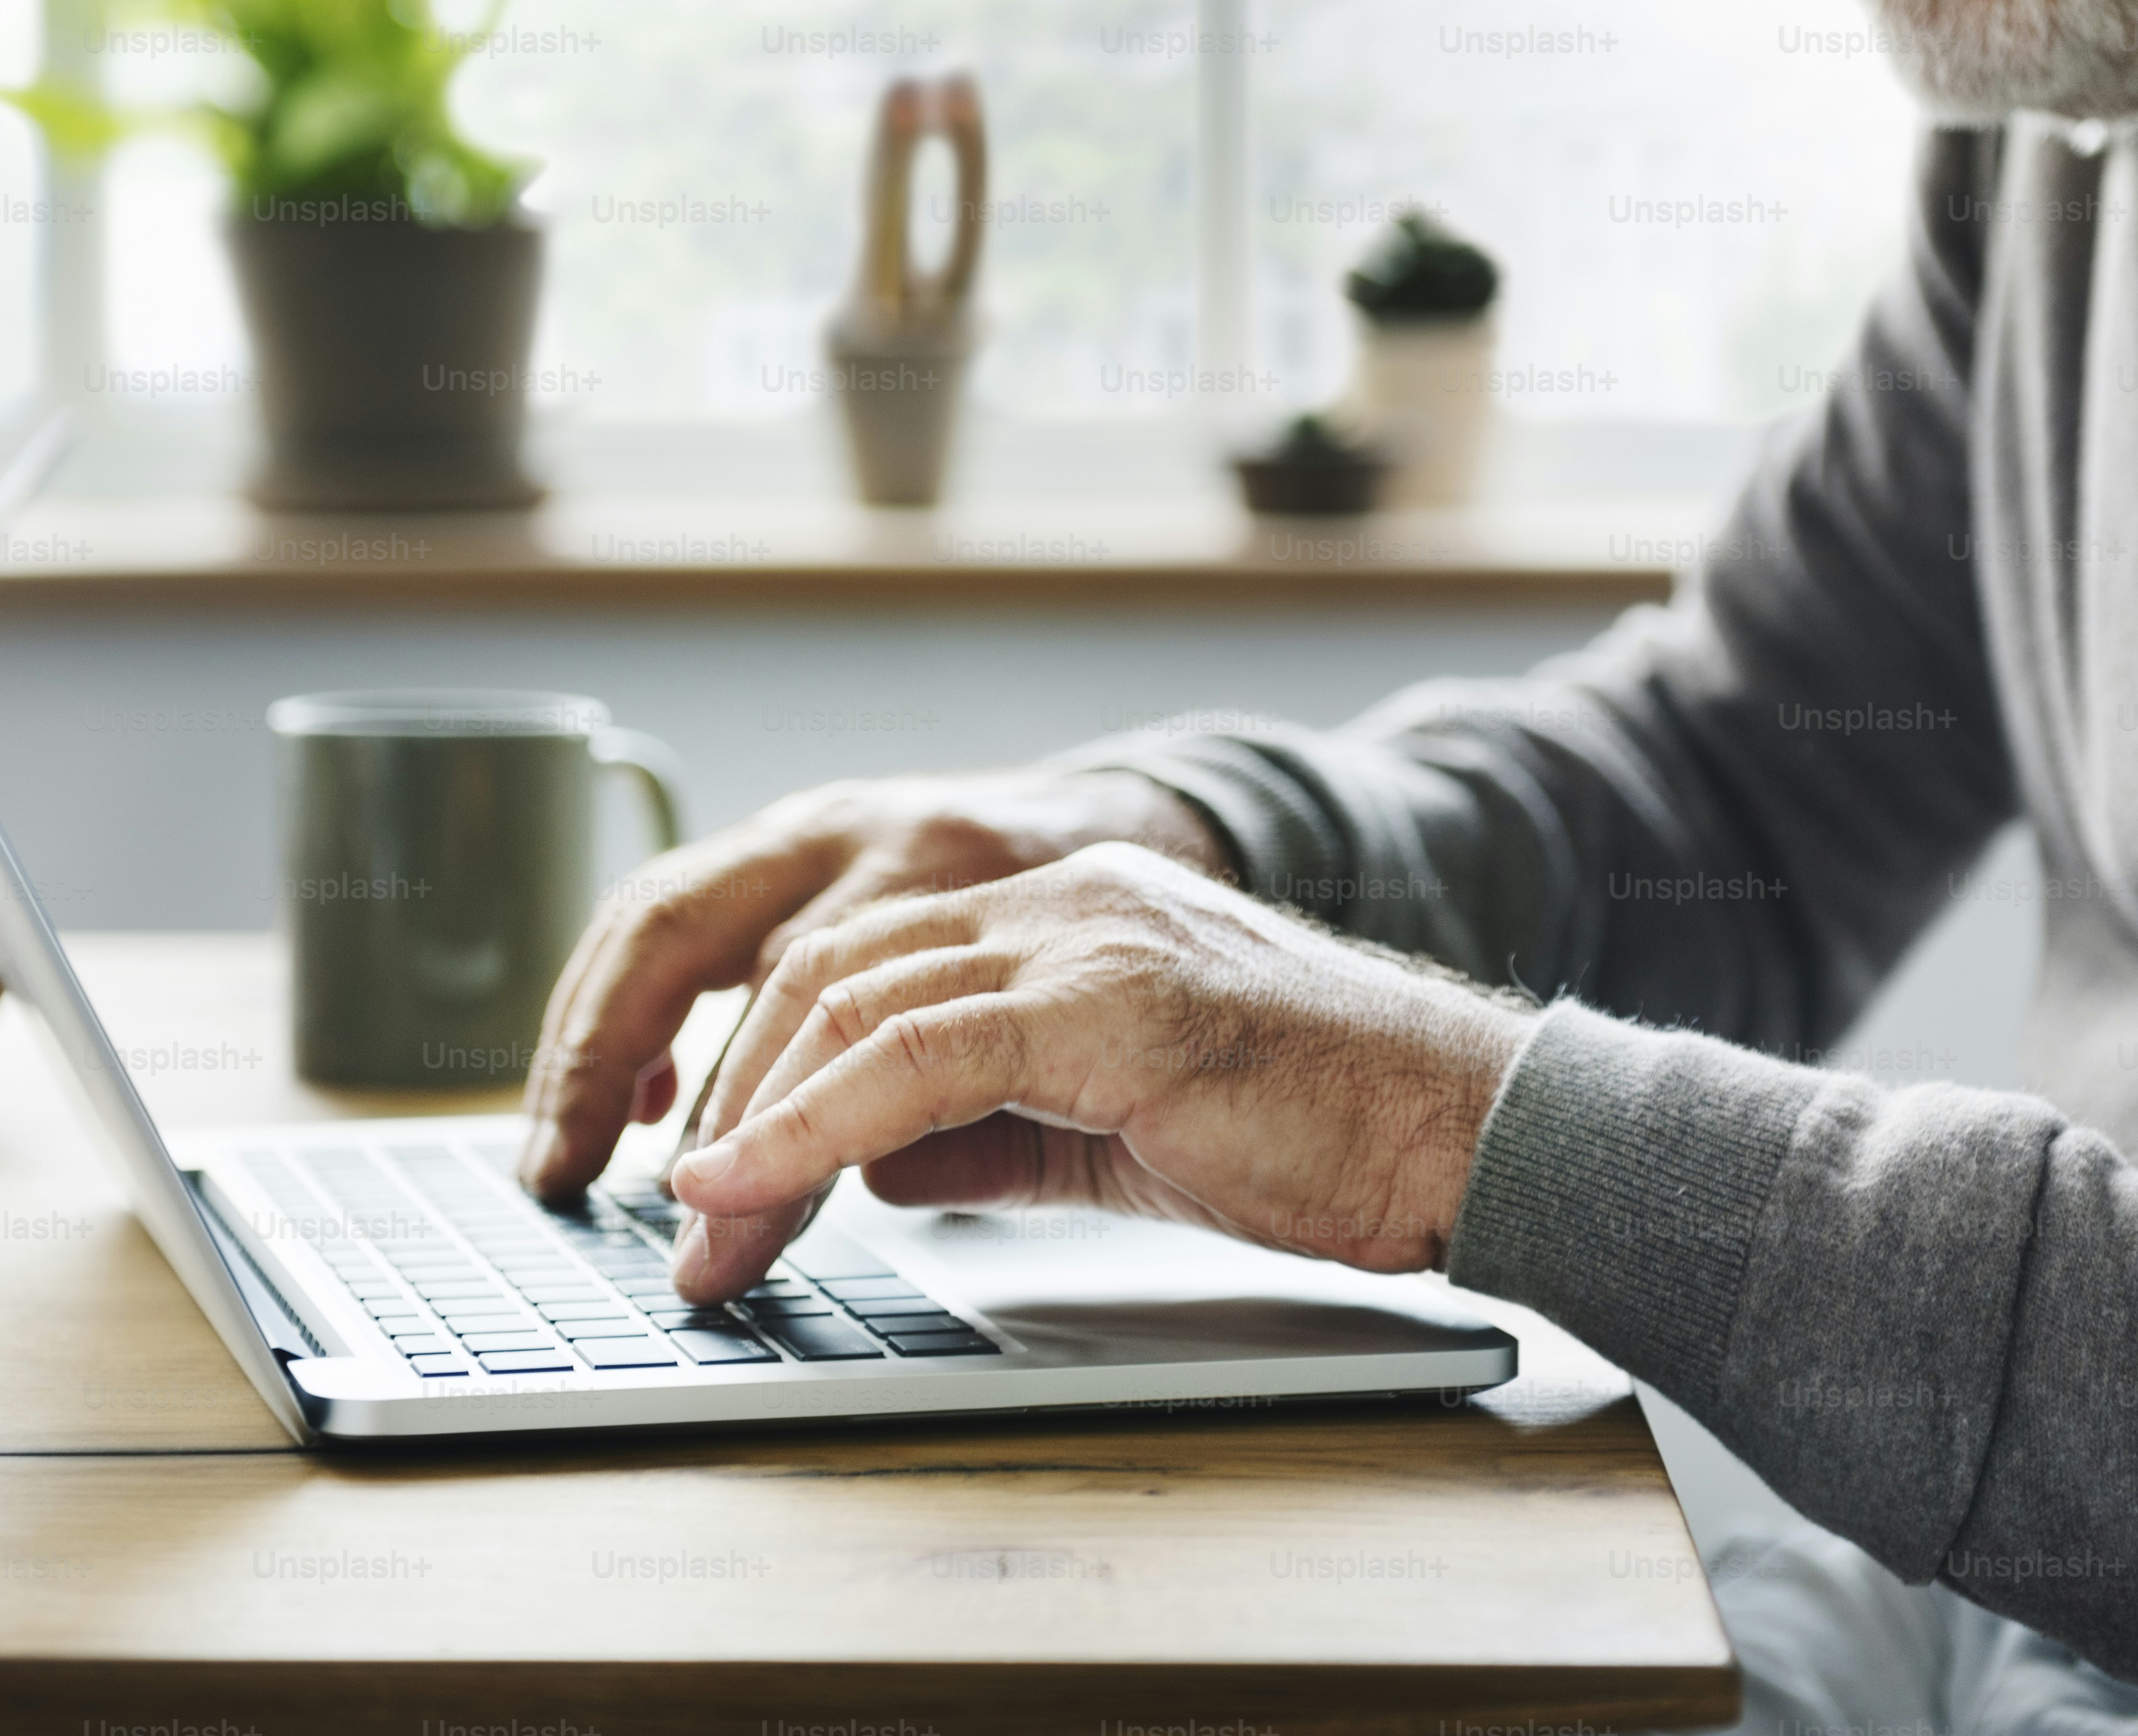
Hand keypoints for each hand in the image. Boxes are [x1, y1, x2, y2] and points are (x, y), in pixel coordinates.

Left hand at [661, 842, 1536, 1302]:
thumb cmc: (1315, 1132)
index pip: (862, 964)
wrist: (1459, 1127)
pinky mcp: (1113, 1002)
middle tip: (679, 1231)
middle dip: (729, 1102)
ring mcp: (1088, 938)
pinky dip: (809, 1124)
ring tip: (702, 1236)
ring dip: (754, 1129)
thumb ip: (990, 1130)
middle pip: (827, 971)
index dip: (760, 1064)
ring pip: (851, 1000)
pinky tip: (744, 1185)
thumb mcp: (1114, 1130)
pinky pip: (919, 1052)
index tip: (701, 1175)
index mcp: (1067, 917)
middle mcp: (1063, 901)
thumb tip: (872, 1167)